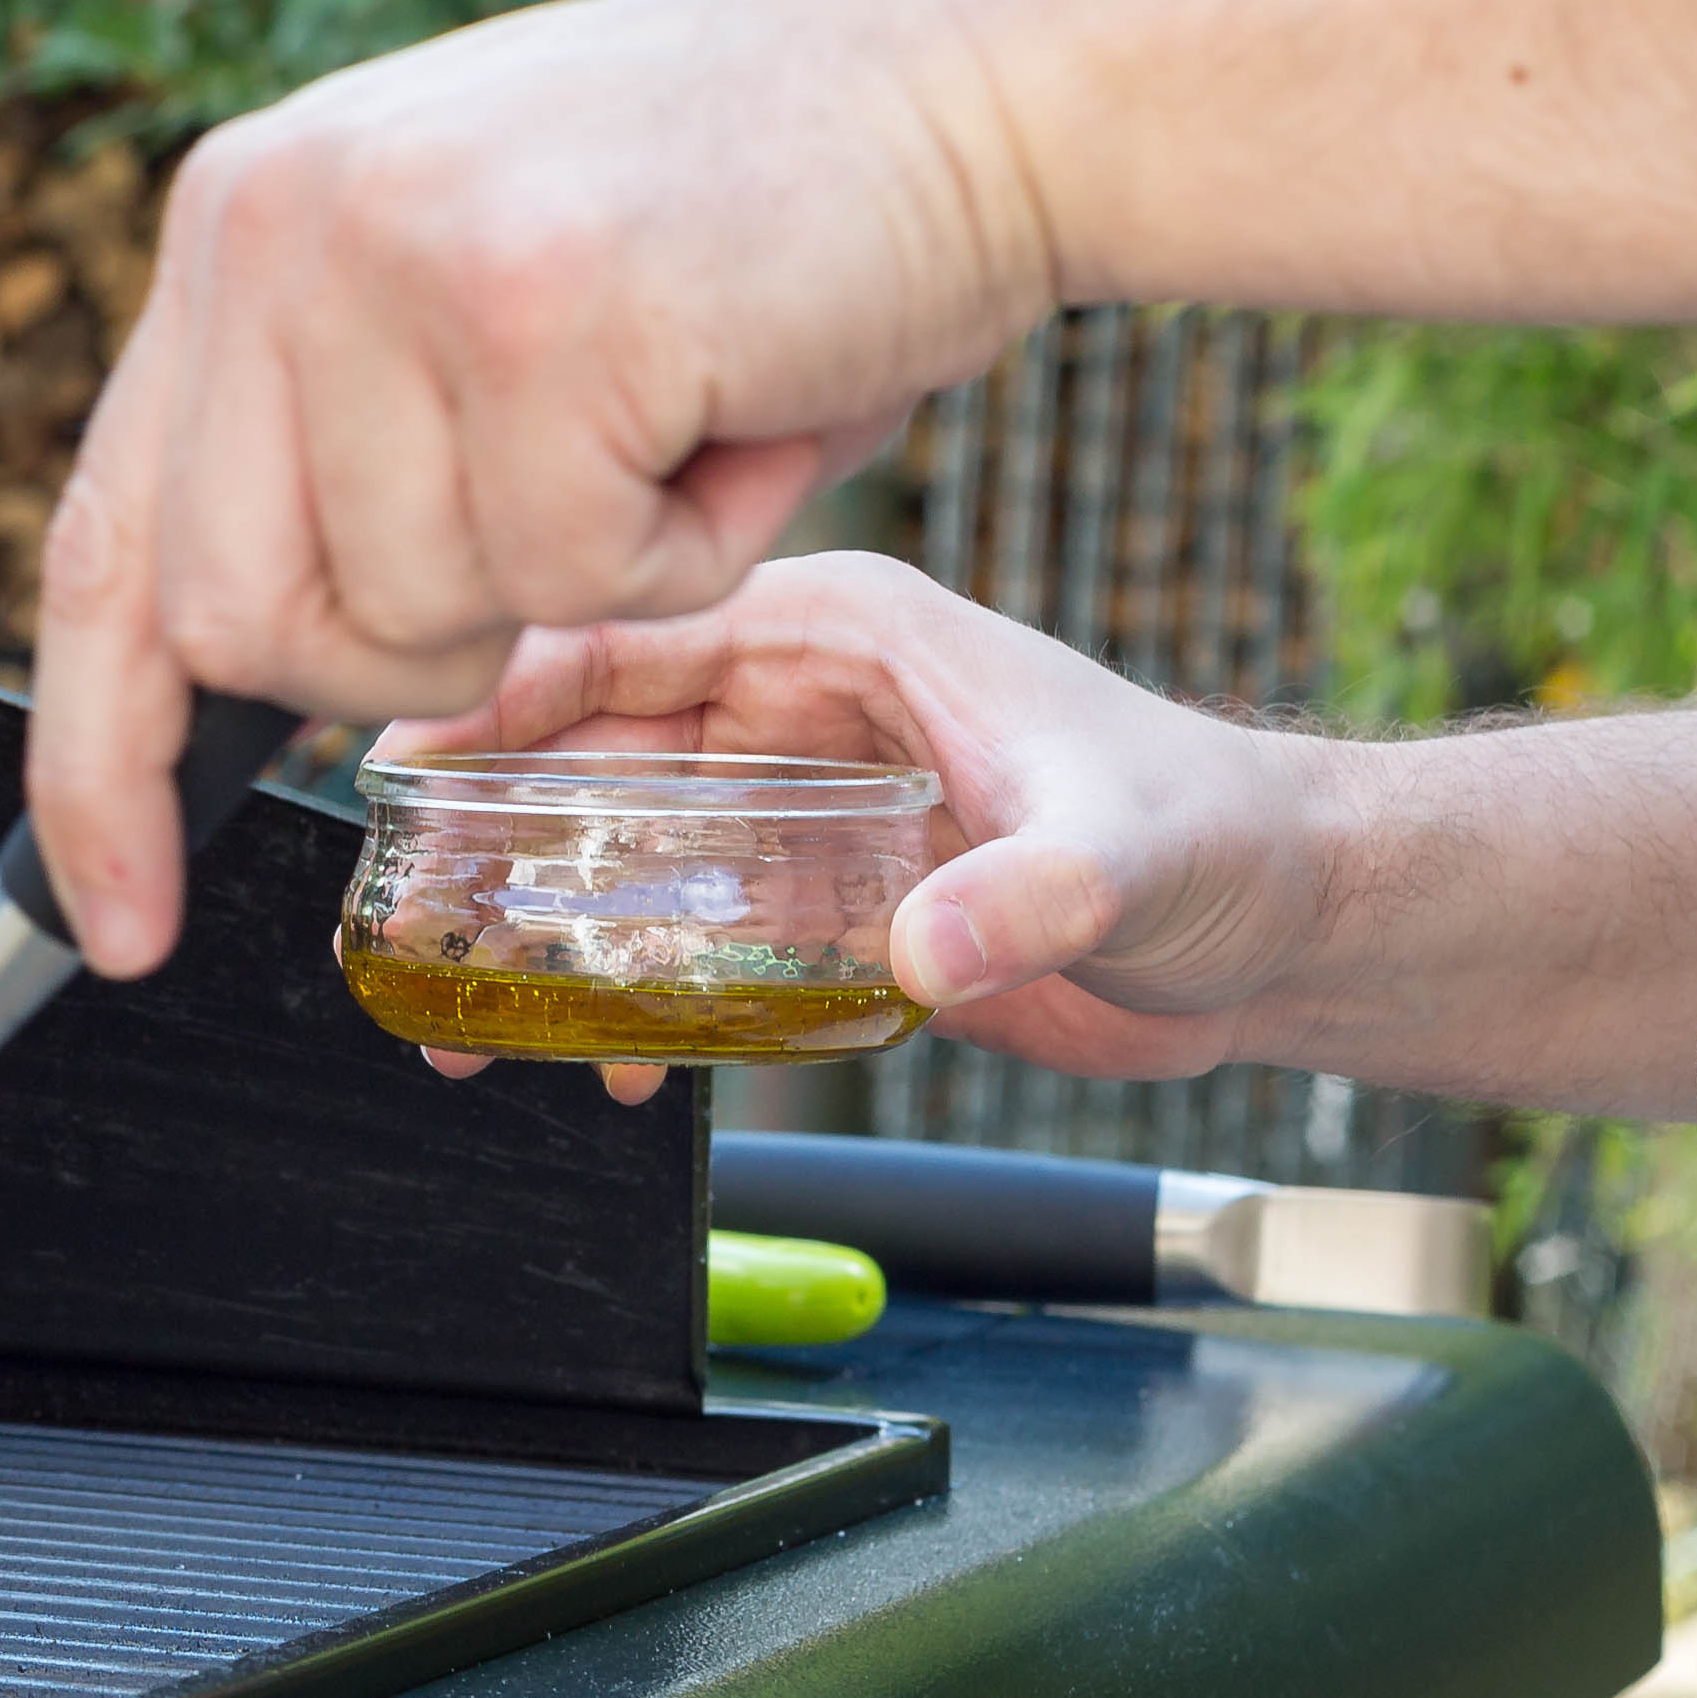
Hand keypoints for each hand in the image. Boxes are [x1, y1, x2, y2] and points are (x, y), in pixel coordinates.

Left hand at [23, 0, 1058, 977]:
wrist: (977, 68)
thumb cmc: (749, 230)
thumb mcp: (469, 306)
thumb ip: (327, 451)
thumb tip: (219, 669)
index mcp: (236, 227)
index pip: (104, 548)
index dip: (99, 764)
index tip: (123, 925)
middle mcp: (274, 221)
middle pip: (238, 629)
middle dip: (409, 666)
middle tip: (568, 539)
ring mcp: (392, 252)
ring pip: (414, 620)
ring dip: (584, 582)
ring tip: (675, 419)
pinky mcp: (532, 306)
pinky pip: (575, 580)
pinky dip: (693, 552)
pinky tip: (744, 406)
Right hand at [381, 553, 1341, 1101]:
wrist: (1287, 933)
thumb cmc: (1229, 840)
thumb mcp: (1129, 852)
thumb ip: (1027, 895)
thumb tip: (929, 950)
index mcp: (843, 636)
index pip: (628, 633)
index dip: (504, 691)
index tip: (414, 763)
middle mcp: (798, 708)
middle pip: (587, 747)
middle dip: (486, 830)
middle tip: (409, 915)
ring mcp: (797, 806)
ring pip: (610, 848)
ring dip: (533, 926)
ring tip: (465, 1016)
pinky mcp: (813, 900)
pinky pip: (676, 935)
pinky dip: (622, 997)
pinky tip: (603, 1065)